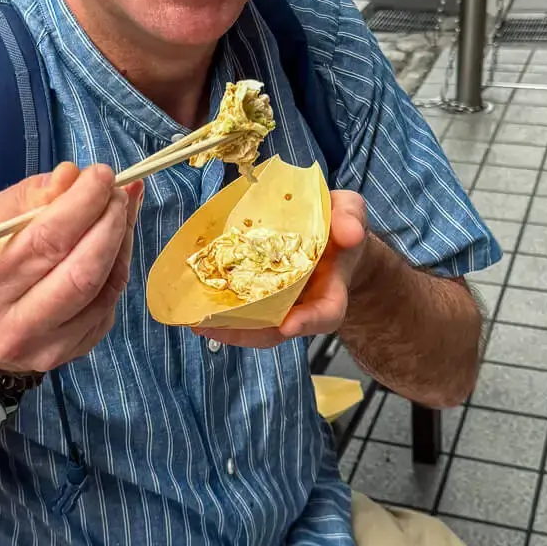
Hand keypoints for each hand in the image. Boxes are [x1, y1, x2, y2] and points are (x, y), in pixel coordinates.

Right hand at [0, 164, 141, 374]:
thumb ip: (31, 196)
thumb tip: (74, 176)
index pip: (44, 241)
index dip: (82, 205)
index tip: (102, 175)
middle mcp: (14, 324)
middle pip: (81, 271)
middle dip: (110, 223)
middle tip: (119, 192)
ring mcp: (47, 346)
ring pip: (103, 290)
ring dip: (121, 243)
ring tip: (121, 212)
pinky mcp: (72, 353)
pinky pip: (108, 306)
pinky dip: (118, 268)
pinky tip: (115, 245)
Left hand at [193, 191, 368, 351]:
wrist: (332, 238)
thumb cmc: (340, 227)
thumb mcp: (350, 214)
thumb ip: (350, 219)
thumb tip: (348, 232)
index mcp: (332, 289)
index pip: (326, 312)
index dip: (308, 321)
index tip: (289, 325)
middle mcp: (304, 305)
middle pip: (279, 329)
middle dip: (248, 332)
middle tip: (215, 326)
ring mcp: (282, 304)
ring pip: (256, 326)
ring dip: (227, 327)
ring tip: (197, 321)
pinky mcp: (263, 295)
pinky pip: (243, 309)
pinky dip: (222, 311)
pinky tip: (196, 306)